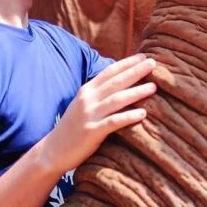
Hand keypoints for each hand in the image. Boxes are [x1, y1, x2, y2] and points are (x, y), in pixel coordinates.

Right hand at [41, 53, 155, 174]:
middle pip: (116, 82)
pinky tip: (143, 114)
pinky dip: (129, 116)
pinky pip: (114, 122)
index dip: (127, 63)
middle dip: (135, 71)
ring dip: (136, 92)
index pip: (109, 72)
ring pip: (117, 99)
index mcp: (86, 90)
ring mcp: (90, 115)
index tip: (143, 56)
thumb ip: (98, 93)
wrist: (53, 150)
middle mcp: (88, 99)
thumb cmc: (72, 127)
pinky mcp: (92, 132)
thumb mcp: (82, 104)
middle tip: (153, 63)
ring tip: (153, 87)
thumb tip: (120, 82)